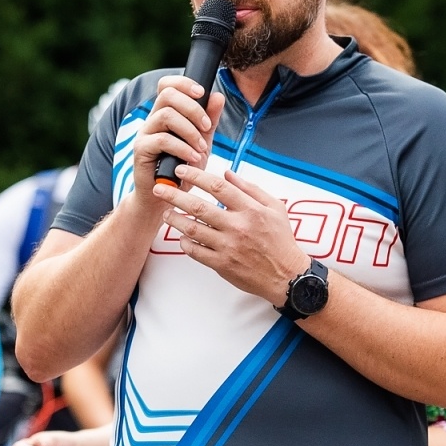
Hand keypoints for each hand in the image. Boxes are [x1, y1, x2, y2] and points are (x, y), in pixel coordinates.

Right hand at [130, 75, 226, 204]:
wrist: (166, 199)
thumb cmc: (182, 171)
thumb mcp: (202, 143)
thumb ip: (209, 121)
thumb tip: (217, 96)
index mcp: (165, 113)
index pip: (167, 85)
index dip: (183, 83)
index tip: (202, 92)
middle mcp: (152, 119)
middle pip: (167, 94)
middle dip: (193, 108)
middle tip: (207, 127)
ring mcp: (144, 133)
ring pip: (165, 115)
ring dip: (190, 130)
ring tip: (202, 148)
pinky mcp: (141, 150)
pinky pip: (162, 139)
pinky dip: (182, 148)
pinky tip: (193, 159)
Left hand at [154, 164, 310, 306]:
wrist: (286, 275)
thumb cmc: (281, 240)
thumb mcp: (274, 207)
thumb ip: (250, 189)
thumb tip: (227, 173)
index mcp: (250, 209)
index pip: (218, 187)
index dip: (197, 176)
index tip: (182, 171)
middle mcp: (237, 226)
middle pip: (199, 207)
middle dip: (175, 196)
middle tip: (160, 190)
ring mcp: (228, 246)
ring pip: (193, 229)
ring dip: (175, 220)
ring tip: (166, 213)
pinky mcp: (222, 264)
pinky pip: (196, 252)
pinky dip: (185, 243)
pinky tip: (181, 237)